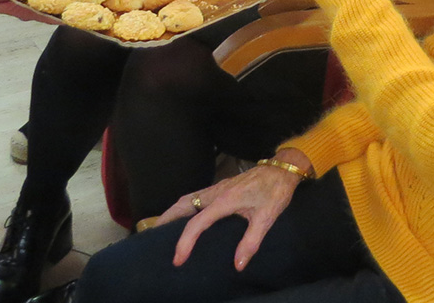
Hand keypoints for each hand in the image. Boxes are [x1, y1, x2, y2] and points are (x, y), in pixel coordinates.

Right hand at [157, 152, 308, 270]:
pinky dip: (184, 206)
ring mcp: (216, 187)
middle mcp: (215, 192)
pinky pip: (195, 196)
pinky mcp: (220, 187)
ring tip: (163, 226)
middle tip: (152, 234)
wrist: (281, 169)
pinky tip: (186, 215)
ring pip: (188, 197)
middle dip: (166, 218)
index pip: (197, 223)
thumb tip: (237, 265)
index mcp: (224, 200)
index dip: (185, 242)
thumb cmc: (274, 192)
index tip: (178, 259)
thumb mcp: (266, 218)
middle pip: (183, 203)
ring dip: (173, 211)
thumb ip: (251, 241)